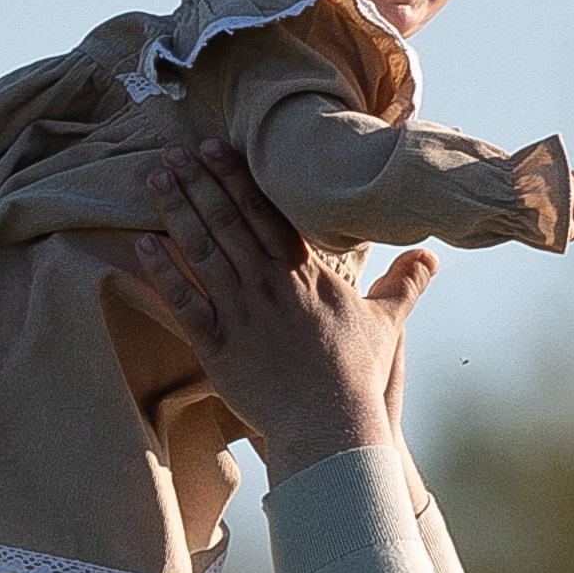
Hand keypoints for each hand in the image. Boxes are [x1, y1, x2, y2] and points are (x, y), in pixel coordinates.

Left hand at [135, 143, 438, 483]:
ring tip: (155, 178)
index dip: (237, 177)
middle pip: (228, 220)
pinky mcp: (219, 346)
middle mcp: (269, 284)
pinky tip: (143, 245)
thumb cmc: (358, 376)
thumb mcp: (386, 323)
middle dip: (198, 182)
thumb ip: (404, 284)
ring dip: (177, 211)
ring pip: (203, 250)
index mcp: (304, 273)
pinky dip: (163, 273)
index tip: (214, 148)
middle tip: (172, 150)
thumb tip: (430, 257)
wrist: (331, 424)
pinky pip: (184, 302)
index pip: (265, 212)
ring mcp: (242, 312)